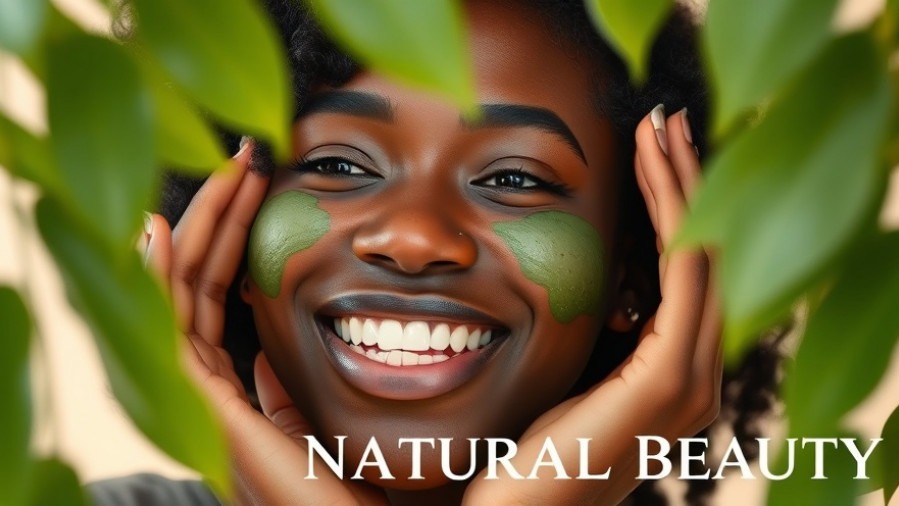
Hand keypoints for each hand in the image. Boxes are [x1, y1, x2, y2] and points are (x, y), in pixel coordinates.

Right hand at [141, 142, 386, 504]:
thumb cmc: (342, 490)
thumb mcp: (307, 427)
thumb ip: (280, 395)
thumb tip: (263, 360)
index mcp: (228, 397)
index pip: (214, 302)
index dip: (230, 241)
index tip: (257, 187)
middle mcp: (204, 395)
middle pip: (194, 289)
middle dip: (216, 219)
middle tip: (242, 159)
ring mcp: (200, 403)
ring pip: (179, 299)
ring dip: (201, 228)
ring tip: (225, 171)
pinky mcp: (206, 411)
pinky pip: (170, 333)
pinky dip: (156, 279)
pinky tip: (158, 230)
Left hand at [463, 107, 720, 504]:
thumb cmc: (528, 455)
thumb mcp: (571, 381)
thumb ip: (601, 343)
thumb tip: (601, 296)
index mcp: (673, 372)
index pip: (690, 271)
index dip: (677, 205)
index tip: (652, 150)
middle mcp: (697, 373)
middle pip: (711, 253)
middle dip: (689, 182)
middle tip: (664, 121)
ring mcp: (690, 379)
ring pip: (705, 252)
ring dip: (685, 183)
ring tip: (660, 126)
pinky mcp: (668, 380)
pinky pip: (685, 274)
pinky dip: (677, 213)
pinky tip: (656, 167)